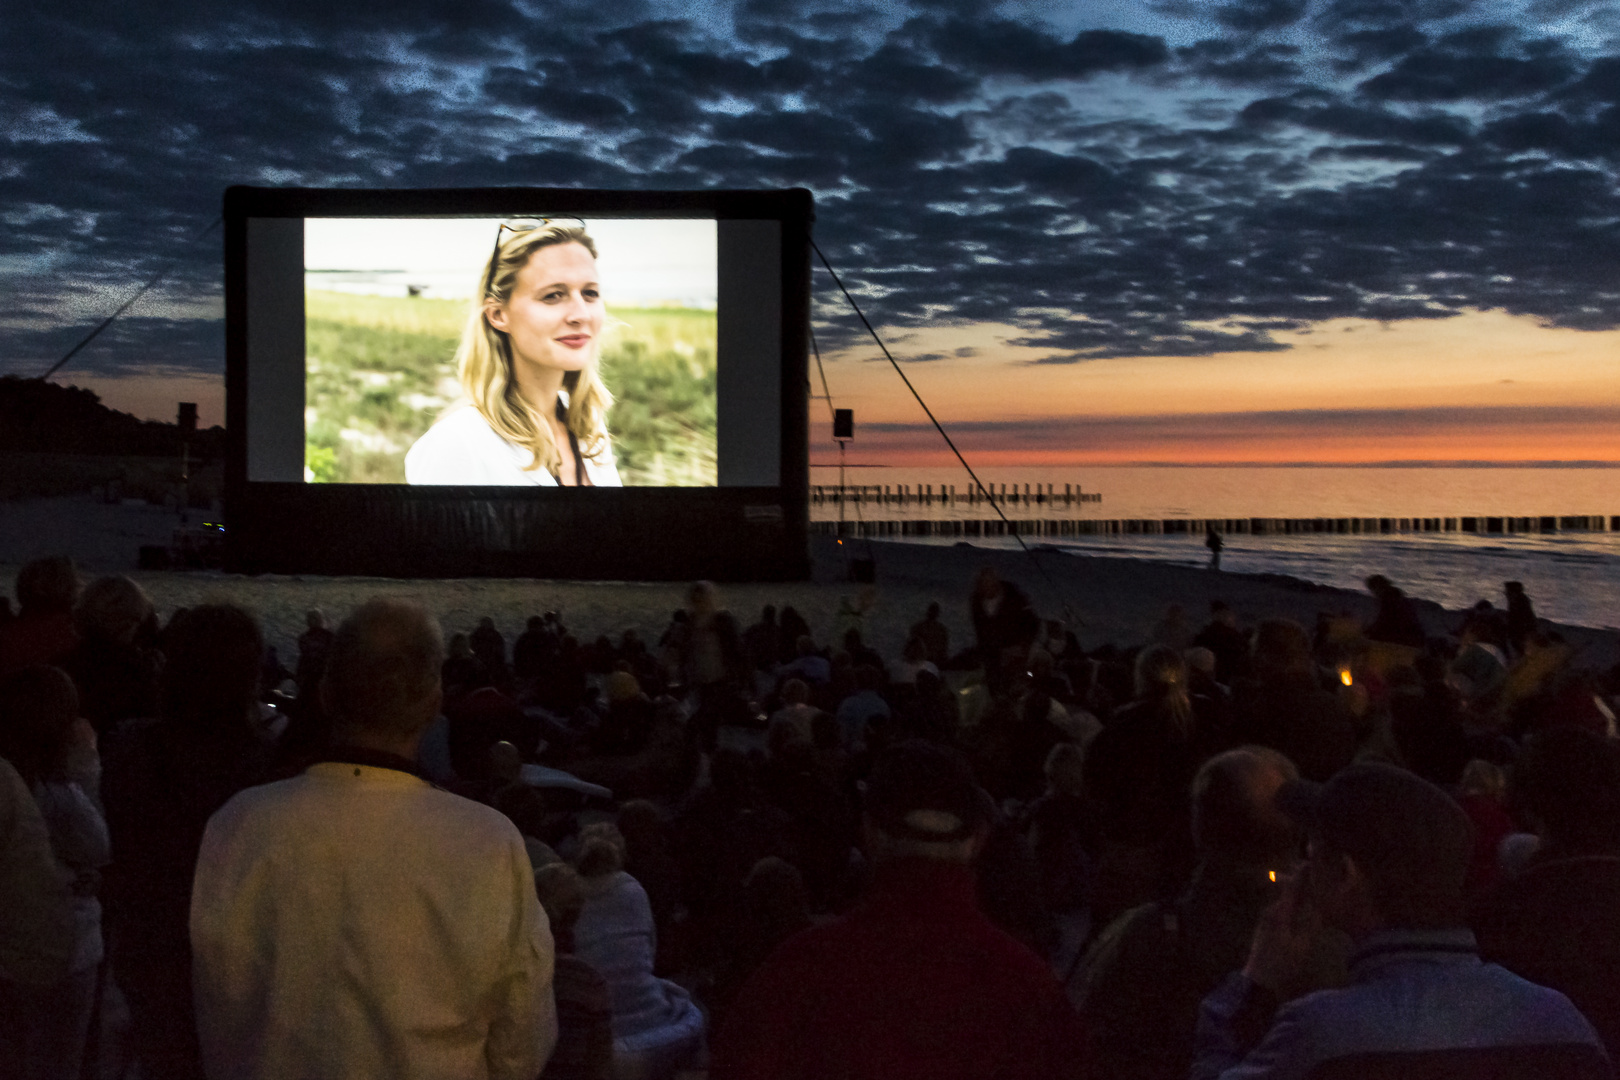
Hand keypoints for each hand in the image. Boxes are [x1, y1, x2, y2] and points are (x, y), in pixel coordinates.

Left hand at [1242, 868, 1321, 998]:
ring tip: (1316, 884)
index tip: (1315, 857)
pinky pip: (1283, 908)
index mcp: (1280, 912)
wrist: (1258, 983)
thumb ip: (1311, 922)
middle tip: (1321, 868)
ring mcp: (1267, 918)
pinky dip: (1294, 902)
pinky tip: (1304, 905)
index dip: (1305, 872)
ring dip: (1300, 891)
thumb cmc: (1282, 966)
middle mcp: (1271, 910)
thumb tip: (1321, 902)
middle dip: (1304, 879)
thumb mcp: (1302, 945)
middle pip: (1290, 889)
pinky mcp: (1267, 926)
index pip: (1295, 886)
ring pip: (1286, 899)